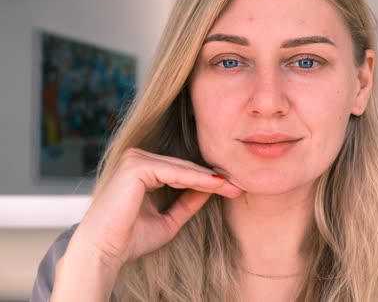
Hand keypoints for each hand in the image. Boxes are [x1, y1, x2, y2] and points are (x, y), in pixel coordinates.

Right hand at [69, 148, 241, 268]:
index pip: (181, 172)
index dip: (207, 182)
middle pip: (184, 167)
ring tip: (232, 187)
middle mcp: (136, 159)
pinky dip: (196, 179)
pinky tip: (215, 186)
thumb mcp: (169, 219)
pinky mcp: (136, 166)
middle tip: (239, 187)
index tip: (232, 190)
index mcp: (141, 169)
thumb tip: (212, 189)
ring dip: (208, 179)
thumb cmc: (129, 239)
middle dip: (213, 179)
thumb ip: (188, 203)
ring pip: (182, 168)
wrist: (104, 252)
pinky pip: (174, 172)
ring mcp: (134, 159)